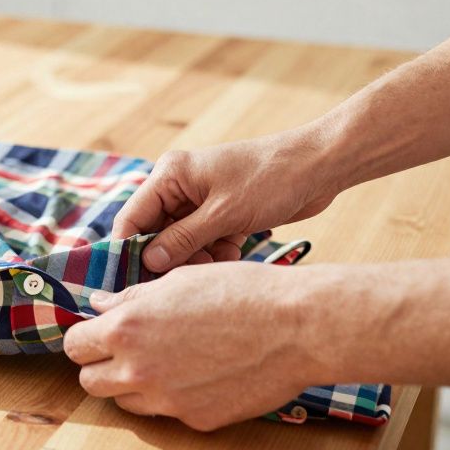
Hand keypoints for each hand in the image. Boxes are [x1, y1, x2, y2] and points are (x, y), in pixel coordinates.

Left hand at [62, 262, 315, 430]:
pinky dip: (176, 398)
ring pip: (125, 402)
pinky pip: (168, 413)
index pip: (75, 346)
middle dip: (102, 366)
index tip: (98, 335)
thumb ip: (131, 299)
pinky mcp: (196, 420)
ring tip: (167, 361)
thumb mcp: (177, 281)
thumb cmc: (240, 291)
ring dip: (134, 386)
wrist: (297, 327)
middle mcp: (138, 369)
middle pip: (89, 382)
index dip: (86, 339)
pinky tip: (202, 375)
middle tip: (126, 352)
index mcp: (126, 329)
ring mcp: (166, 400)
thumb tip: (100, 305)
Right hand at [112, 129, 339, 272]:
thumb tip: (147, 262)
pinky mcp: (221, 211)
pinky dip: (216, 251)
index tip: (133, 282)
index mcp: (170, 175)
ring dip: (196, 257)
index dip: (129, 250)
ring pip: (181, 240)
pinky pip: (204, 240)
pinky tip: (234, 253)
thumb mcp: (223, 214)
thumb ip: (182, 239)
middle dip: (170, 257)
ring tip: (219, 263)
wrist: (320, 166)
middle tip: (188, 278)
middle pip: (156, 232)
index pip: (132, 218)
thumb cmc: (271, 180)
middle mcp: (179, 186)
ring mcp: (200, 199)